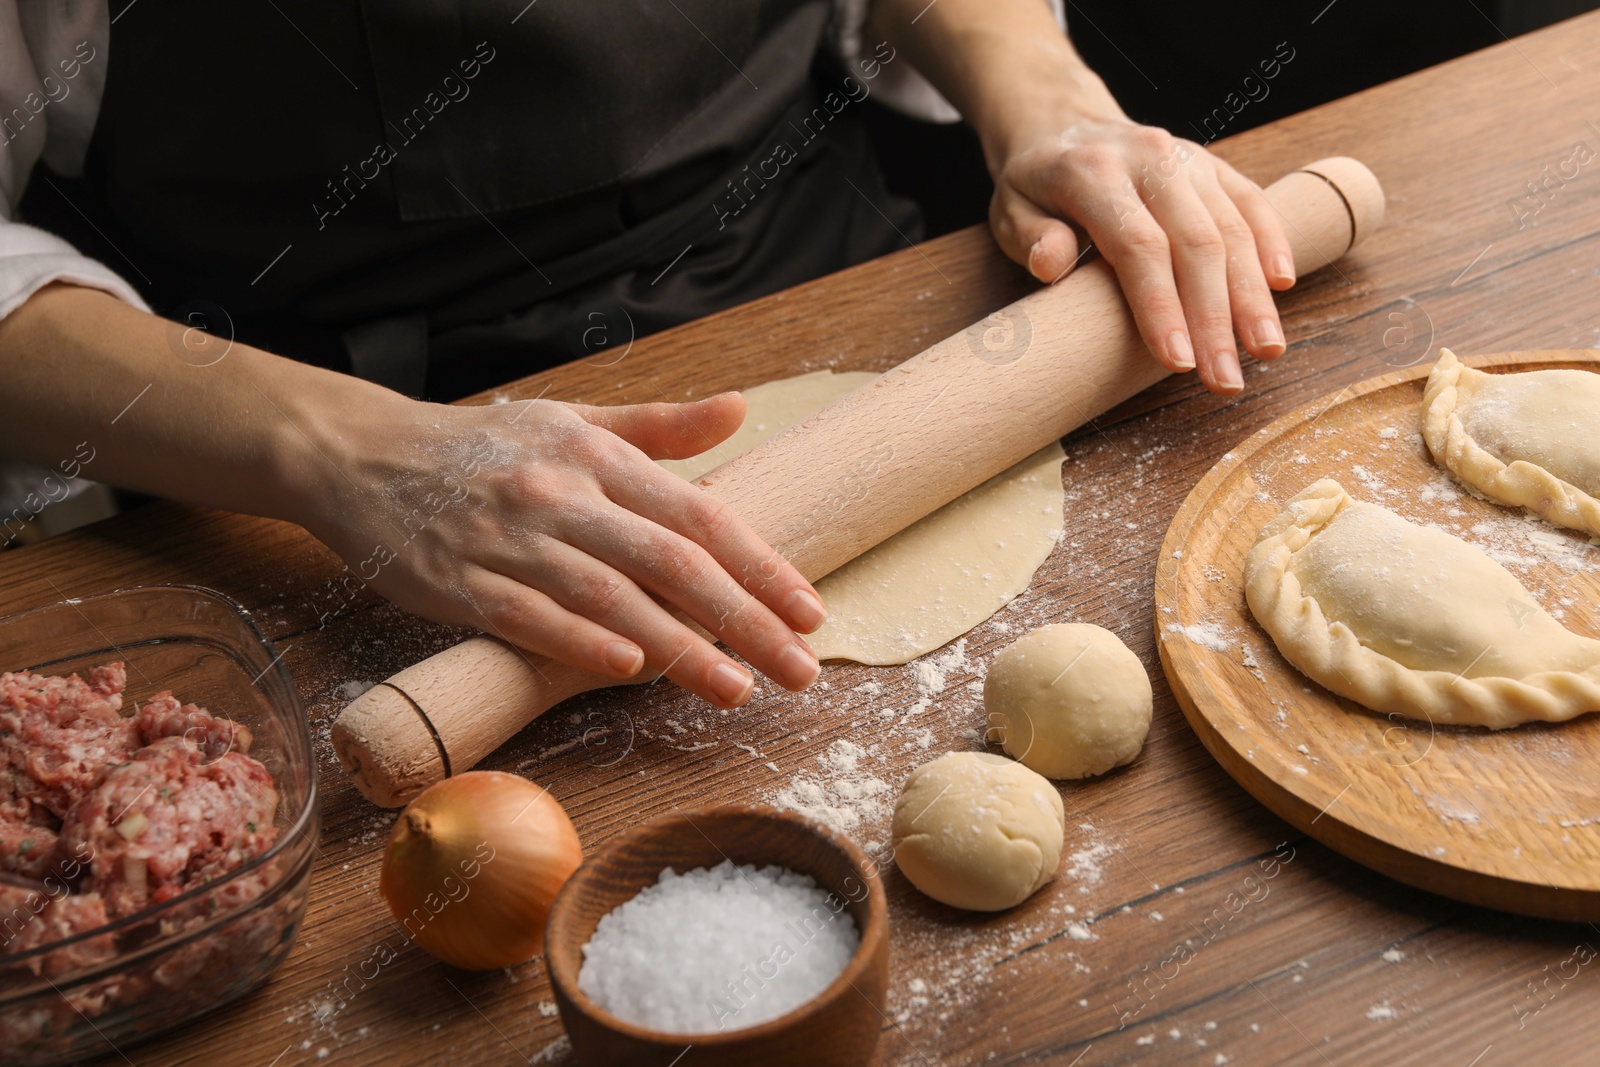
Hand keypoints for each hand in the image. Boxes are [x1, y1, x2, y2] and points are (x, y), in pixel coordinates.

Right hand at [295, 391, 824, 707]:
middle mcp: (562, 495)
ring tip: (736, 688)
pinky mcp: (460, 582)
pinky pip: (529, 617)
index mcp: (596, 456)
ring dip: (679, 647)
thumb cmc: (479, 446)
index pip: (699, 515)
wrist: (359, 454)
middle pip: (672, 563)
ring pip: (610, 598)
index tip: (810, 610)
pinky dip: (580, 643)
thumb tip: (739, 409)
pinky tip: (629, 670)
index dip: (760, 565)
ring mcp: (510, 540)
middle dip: (744, 620)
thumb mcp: (570, 420)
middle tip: (800, 669)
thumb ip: (657, 427)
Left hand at [988, 118, 1295, 393]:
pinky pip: (1253, 202)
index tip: (1178, 361)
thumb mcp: (1010, 211)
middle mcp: (1150, 159)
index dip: (1161, 305)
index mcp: (1094, 173)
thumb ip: (1030, 238)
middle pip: (1196, 243)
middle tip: (1226, 380)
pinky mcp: (1214, 166)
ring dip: (1252, 296)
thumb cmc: (1035, 186)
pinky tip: (1283, 285)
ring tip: (1266, 351)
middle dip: (1215, 318)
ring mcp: (1189, 159)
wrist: (1062, 125)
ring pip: (1233, 228)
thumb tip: (1052, 266)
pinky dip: (1272, 243)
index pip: (1138, 245)